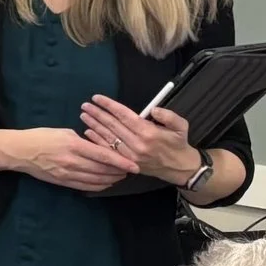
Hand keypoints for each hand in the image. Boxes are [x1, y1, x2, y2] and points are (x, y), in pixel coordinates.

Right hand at [9, 126, 133, 191]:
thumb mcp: (65, 132)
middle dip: (119, 172)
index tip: (134, 165)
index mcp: (74, 146)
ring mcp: (67, 174)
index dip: (121, 162)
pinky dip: (98, 186)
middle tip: (131, 170)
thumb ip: (84, 140)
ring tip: (120, 176)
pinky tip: (105, 183)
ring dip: (110, 180)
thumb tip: (99, 146)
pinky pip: (84, 187)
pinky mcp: (62, 182)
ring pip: (95, 180)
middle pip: (102, 170)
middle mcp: (72, 162)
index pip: (104, 155)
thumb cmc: (42, 137)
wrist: (20, 151)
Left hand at [80, 97, 199, 183]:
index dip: (109, 106)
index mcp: (148, 132)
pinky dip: (97, 140)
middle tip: (85, 105)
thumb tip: (153, 109)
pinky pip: (108, 150)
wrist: (178, 167)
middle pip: (113, 125)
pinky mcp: (126, 162)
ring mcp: (129, 154)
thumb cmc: (178, 143)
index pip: (124, 115)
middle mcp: (137, 144)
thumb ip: (168, 116)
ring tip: (84, 115)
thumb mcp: (181, 126)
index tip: (97, 98)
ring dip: (94, 125)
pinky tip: (88, 132)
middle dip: (97, 113)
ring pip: (108, 137)